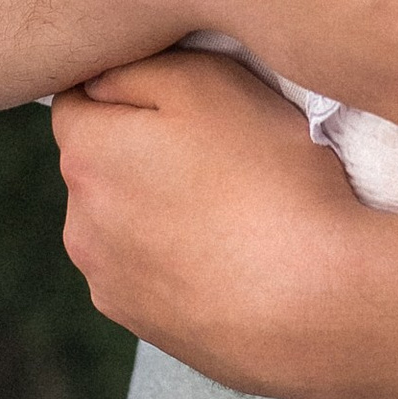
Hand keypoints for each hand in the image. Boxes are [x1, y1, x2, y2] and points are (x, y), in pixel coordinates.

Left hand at [55, 55, 380, 391]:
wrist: (321, 302)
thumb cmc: (269, 178)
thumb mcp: (209, 83)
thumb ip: (137, 67)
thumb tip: (98, 76)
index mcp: (85, 157)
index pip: (76, 100)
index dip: (130, 86)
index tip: (186, 96)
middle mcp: (80, 226)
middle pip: (101, 164)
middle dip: (144, 150)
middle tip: (222, 149)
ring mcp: (111, 287)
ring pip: (125, 224)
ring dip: (161, 209)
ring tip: (236, 209)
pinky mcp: (149, 330)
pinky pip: (154, 275)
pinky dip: (182, 261)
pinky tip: (237, 258)